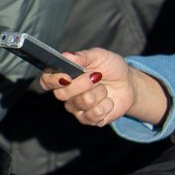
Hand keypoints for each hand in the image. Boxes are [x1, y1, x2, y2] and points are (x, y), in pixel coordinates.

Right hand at [39, 47, 169, 126]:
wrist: (128, 83)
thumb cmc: (110, 68)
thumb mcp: (99, 56)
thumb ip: (82, 56)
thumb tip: (66, 56)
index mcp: (63, 76)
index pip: (46, 81)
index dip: (53, 80)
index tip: (67, 77)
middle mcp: (65, 93)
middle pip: (61, 94)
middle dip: (83, 84)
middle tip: (97, 76)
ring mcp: (76, 108)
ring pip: (81, 103)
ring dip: (99, 93)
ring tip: (105, 89)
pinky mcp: (88, 119)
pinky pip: (92, 116)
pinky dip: (106, 106)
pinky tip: (108, 101)